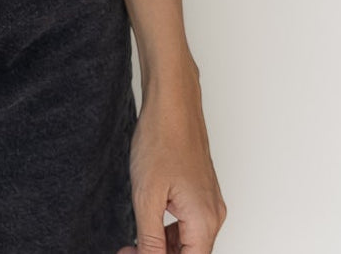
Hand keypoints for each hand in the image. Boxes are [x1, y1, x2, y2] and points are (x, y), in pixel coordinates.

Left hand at [116, 74, 226, 252]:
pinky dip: (169, 231)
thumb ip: (150, 238)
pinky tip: (148, 226)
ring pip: (189, 242)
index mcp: (204, 220)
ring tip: (133, 242)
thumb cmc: (162, 138)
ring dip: (163, 247)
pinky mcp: (201, 192)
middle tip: (127, 249)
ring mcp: (209, 202)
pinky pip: (189, 224)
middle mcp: (213, 215)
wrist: (172, 102)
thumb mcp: (147, 195)